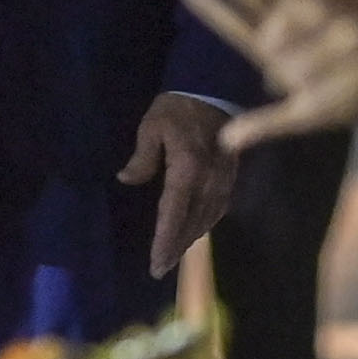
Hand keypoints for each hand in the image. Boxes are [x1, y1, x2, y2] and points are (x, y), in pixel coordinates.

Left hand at [116, 92, 235, 278]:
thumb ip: (142, 157)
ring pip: (207, 220)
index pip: (174, 216)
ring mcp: (223, 181)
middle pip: (192, 225)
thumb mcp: (153, 126)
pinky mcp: (231, 176)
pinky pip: (219, 209)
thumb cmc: (178, 107)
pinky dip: (205, 224)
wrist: (215, 89)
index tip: (157, 265)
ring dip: (190, 239)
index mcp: (187, 170)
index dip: (165, 243)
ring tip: (174, 255)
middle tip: (160, 269)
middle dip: (176, 248)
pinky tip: (195, 230)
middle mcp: (208, 182)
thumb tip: (127, 179)